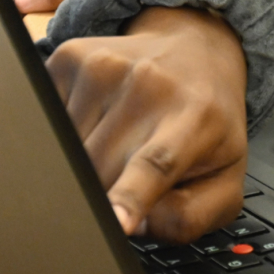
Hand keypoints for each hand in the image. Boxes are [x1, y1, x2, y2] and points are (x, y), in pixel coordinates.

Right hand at [47, 6, 247, 241]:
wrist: (196, 47)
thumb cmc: (209, 120)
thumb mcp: (225, 175)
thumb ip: (188, 217)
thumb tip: (135, 226)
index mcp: (195, 118)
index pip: (157, 163)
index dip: (130, 198)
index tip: (115, 223)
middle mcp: (149, 85)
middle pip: (99, 170)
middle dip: (103, 194)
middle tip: (128, 179)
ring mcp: (105, 66)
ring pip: (67, 150)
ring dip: (82, 164)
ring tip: (118, 142)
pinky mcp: (71, 57)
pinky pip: (48, 120)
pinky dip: (64, 135)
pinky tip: (97, 120)